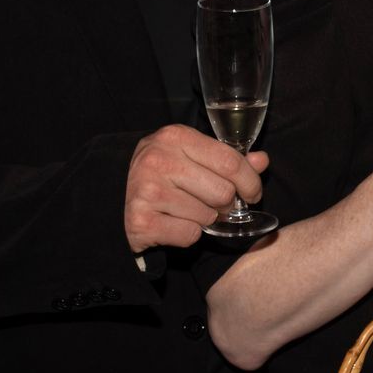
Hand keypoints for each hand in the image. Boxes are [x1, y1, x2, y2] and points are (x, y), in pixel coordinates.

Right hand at [124, 124, 267, 252]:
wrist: (110, 195)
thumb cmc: (159, 174)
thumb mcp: (191, 155)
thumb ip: (228, 158)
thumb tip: (262, 161)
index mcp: (176, 138)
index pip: (231, 162)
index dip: (250, 182)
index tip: (252, 194)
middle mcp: (159, 161)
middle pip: (223, 192)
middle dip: (226, 204)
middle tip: (214, 204)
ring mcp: (147, 192)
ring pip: (207, 216)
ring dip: (204, 219)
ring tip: (185, 210)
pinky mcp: (141, 222)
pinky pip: (190, 235)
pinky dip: (188, 234)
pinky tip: (172, 223)